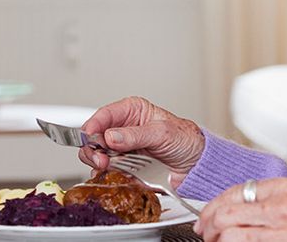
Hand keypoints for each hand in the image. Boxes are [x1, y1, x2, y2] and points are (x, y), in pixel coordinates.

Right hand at [78, 96, 204, 184]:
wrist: (197, 165)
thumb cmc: (185, 140)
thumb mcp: (162, 133)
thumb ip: (135, 135)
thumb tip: (111, 137)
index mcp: (131, 112)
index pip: (104, 115)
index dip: (93, 126)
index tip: (89, 136)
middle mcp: (123, 129)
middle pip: (95, 137)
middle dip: (94, 148)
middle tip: (101, 157)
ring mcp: (123, 150)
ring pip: (98, 155)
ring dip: (99, 162)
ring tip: (107, 166)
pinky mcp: (126, 168)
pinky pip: (109, 172)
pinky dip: (108, 175)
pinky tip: (115, 175)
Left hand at [193, 178, 286, 241]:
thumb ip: (268, 199)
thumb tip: (231, 208)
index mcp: (284, 188)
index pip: (235, 191)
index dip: (212, 206)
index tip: (204, 217)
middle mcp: (283, 206)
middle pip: (228, 213)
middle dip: (210, 225)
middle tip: (205, 233)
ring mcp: (285, 230)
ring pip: (234, 235)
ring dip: (219, 241)